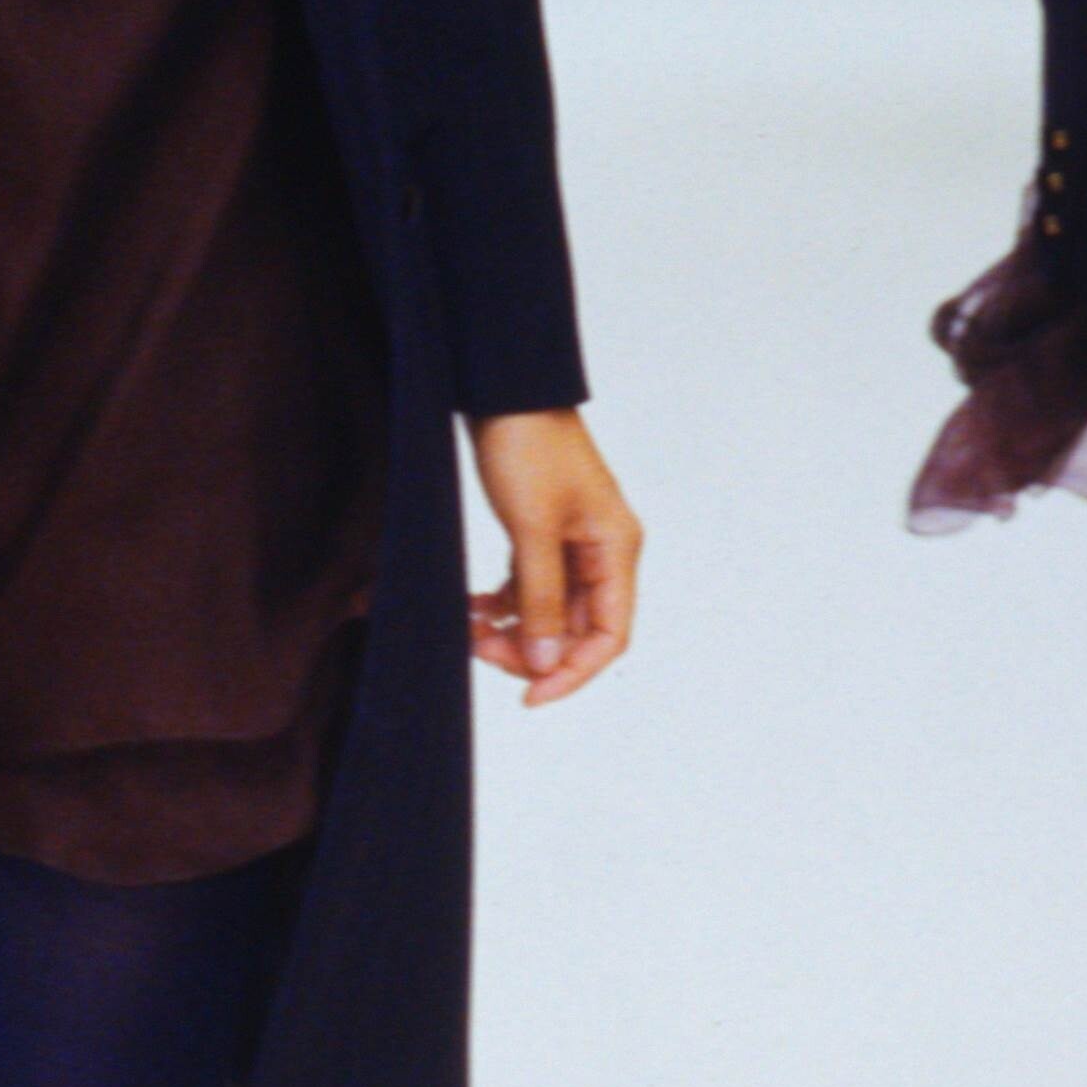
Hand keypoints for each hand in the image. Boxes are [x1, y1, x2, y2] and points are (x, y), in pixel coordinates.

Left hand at [466, 409, 639, 705]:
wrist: (504, 391)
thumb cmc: (528, 446)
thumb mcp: (532, 529)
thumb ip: (540, 599)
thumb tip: (546, 660)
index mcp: (616, 550)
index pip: (609, 636)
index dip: (573, 673)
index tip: (529, 696)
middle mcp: (602, 552)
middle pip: (577, 630)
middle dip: (531, 650)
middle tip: (481, 652)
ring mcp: (572, 544)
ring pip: (548, 613)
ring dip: (511, 630)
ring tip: (469, 630)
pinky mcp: (542, 534)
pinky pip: (528, 589)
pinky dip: (501, 604)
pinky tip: (471, 608)